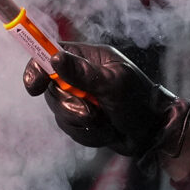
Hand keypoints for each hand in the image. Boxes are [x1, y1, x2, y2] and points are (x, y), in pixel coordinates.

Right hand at [23, 42, 189, 167]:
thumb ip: (82, 73)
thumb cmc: (140, 102)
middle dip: (70, 106)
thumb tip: (53, 58)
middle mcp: (80, 76)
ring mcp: (80, 98)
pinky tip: (106, 131)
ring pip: (60, 112)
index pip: (50, 54)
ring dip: (82, 123)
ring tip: (105, 123)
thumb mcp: (113, 85)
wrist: (155, 134)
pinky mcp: (82, 119)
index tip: (34, 86)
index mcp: (88, 58)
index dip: (37, 68)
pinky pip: (70, 129)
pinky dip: (88, 134)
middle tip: (90, 114)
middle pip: (51, 88)